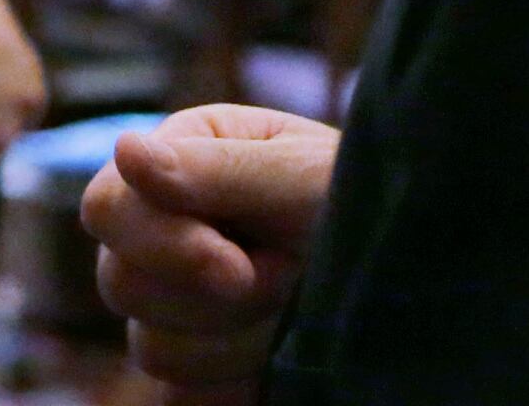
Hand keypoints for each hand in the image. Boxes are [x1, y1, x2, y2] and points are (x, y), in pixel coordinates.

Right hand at [80, 103, 341, 405]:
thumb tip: (126, 148)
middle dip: (215, 297)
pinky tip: (282, 354)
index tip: (236, 265)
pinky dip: (234, 386)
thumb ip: (215, 170)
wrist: (420, 272)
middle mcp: (164, 231)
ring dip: (238, 341)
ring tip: (295, 308)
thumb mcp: (303, 174)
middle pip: (121, 285)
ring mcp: (177, 304)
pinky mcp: (201, 366)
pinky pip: (182, 398)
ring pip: (153, 350)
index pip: (108, 208)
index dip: (162, 244)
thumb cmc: (366, 200)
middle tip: (287, 275)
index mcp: (179, 162)